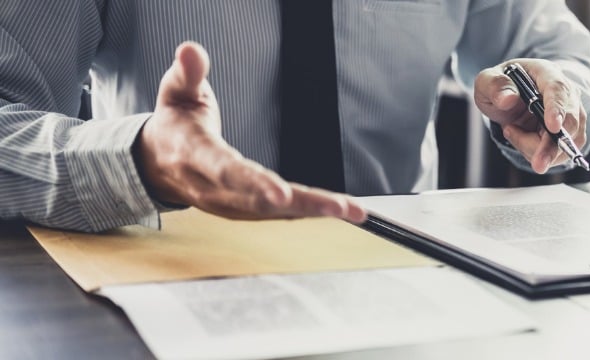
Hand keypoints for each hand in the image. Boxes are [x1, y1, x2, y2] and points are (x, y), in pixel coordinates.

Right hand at [134, 42, 365, 222]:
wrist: (156, 162)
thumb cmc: (175, 122)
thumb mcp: (176, 91)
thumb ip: (188, 72)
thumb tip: (191, 49)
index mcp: (196, 155)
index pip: (226, 171)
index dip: (254, 182)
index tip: (281, 194)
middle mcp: (213, 187)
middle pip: (260, 201)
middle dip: (303, 204)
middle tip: (339, 207)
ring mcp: (228, 204)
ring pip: (275, 212)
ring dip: (314, 211)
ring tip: (351, 210)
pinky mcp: (242, 210)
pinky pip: (278, 214)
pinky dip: (308, 213)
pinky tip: (338, 210)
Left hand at [474, 58, 586, 173]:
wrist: (513, 97)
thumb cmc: (503, 87)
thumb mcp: (487, 81)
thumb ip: (494, 86)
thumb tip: (507, 99)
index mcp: (546, 73)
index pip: (557, 89)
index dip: (557, 109)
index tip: (553, 127)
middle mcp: (566, 93)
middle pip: (569, 122)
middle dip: (552, 146)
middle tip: (537, 164)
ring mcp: (572, 114)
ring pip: (565, 143)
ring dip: (535, 149)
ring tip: (512, 130)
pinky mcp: (572, 134)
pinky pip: (560, 153)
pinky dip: (538, 153)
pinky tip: (523, 139)